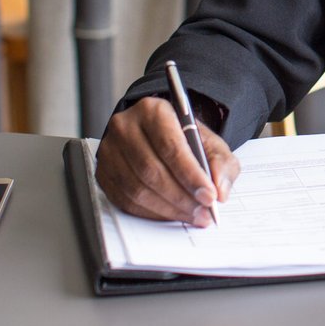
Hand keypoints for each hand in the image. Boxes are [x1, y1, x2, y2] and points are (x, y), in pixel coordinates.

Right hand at [95, 97, 239, 226]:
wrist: (160, 134)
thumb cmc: (185, 138)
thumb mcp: (211, 142)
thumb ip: (221, 163)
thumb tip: (220, 190)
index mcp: (153, 110)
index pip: (170, 146)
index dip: (190, 174)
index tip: (209, 195)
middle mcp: (125, 127)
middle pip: (151, 170)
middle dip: (181, 196)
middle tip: (203, 211)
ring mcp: (109, 151)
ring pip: (137, 189)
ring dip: (168, 208)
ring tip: (192, 215)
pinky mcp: (103, 172)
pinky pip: (125, 200)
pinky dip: (151, 212)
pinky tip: (171, 213)